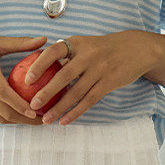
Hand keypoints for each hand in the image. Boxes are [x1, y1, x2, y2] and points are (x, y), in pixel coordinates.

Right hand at [0, 28, 48, 123]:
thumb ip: (19, 43)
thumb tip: (44, 40)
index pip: (4, 94)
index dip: (20, 105)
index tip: (35, 111)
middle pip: (4, 111)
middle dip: (25, 119)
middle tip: (43, 119)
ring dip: (18, 121)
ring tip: (35, 121)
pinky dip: (7, 118)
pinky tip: (19, 116)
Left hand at [25, 31, 159, 124]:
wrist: (137, 49)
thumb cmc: (104, 49)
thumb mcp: (85, 44)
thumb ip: (66, 54)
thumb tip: (39, 65)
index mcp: (77, 43)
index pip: (54, 52)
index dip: (39, 65)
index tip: (27, 79)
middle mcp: (88, 55)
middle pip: (63, 76)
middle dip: (46, 92)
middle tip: (32, 105)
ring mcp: (99, 70)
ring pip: (76, 92)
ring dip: (59, 108)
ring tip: (46, 120)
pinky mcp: (109, 83)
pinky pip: (89, 100)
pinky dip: (75, 112)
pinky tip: (64, 121)